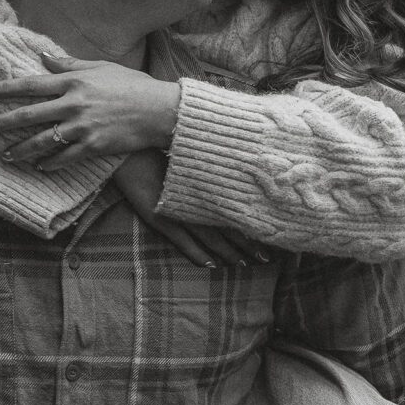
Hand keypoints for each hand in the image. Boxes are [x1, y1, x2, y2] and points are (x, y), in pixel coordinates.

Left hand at [0, 54, 180, 166]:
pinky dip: (51, 163)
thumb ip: (70, 64)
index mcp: (73, 83)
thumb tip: (44, 56)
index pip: (31, 85)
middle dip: (1, 122)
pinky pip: (65, 157)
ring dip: (21, 149)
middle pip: (28, 114)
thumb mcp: (101, 67)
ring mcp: (82, 127)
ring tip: (6, 155)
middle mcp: (73, 104)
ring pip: (42, 140)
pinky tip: (40, 166)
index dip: (6, 89)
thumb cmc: (132, 85)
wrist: (159, 110)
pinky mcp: (93, 146)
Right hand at [114, 150, 269, 267]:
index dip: (253, 223)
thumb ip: (215, 156)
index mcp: (208, 183)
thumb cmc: (165, 139)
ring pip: (210, 238)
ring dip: (228, 253)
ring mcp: (179, 210)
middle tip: (267, 258)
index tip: (273, 233)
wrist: (131, 142)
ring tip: (244, 265)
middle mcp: (198, 198)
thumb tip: (243, 154)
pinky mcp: (159, 216)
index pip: (236, 208)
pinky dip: (197, 255)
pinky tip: (211, 265)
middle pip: (229, 227)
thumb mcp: (195, 147)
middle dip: (248, 244)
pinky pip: (182, 241)